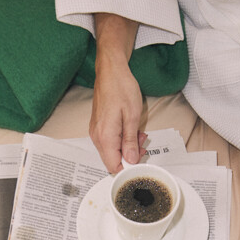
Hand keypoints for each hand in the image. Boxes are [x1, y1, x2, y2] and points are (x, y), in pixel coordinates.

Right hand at [91, 13, 146, 173]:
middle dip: (129, 157)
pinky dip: (121, 141)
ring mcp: (96, 133)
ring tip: (139, 134)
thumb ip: (131, 142)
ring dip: (126, 148)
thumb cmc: (121, 88)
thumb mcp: (132, 117)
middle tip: (143, 144)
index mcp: (105, 137)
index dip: (128, 168)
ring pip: (111, 152)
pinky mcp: (98, 128)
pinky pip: (109, 142)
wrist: (110, 71)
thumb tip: (131, 160)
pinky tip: (130, 130)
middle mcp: (97, 137)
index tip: (140, 161)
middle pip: (112, 160)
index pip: (113, 166)